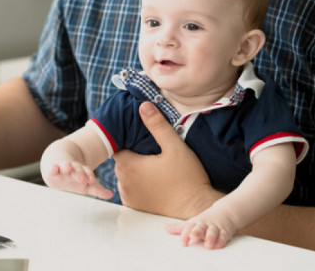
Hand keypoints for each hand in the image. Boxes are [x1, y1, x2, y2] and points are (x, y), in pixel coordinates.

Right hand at [43, 161, 113, 199]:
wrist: (58, 166)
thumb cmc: (73, 177)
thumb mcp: (85, 184)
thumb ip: (97, 189)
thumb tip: (111, 195)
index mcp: (82, 171)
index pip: (87, 172)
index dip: (89, 175)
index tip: (92, 180)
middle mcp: (73, 168)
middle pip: (77, 170)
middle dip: (80, 174)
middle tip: (82, 179)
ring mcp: (62, 167)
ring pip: (65, 166)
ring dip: (67, 166)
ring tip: (67, 168)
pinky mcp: (53, 168)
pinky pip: (53, 167)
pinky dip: (53, 167)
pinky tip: (54, 168)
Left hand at [113, 101, 218, 218]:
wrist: (196, 208)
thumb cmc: (187, 177)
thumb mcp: (175, 147)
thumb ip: (157, 125)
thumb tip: (144, 106)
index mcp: (129, 166)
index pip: (117, 147)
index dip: (127, 140)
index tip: (140, 138)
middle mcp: (124, 184)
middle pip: (122, 161)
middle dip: (133, 155)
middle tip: (151, 151)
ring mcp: (129, 198)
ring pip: (126, 176)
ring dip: (135, 171)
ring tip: (153, 165)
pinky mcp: (137, 208)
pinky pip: (131, 190)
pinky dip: (138, 184)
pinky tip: (153, 180)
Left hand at [166, 205, 237, 248]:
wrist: (225, 212)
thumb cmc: (205, 221)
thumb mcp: (192, 222)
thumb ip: (178, 227)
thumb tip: (165, 227)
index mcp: (195, 223)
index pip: (188, 228)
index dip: (185, 235)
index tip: (182, 243)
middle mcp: (204, 225)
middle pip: (200, 228)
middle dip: (196, 232)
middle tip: (193, 237)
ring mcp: (215, 227)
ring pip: (212, 232)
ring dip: (210, 237)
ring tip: (207, 244)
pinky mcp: (225, 231)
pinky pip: (223, 235)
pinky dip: (222, 240)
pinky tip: (219, 244)